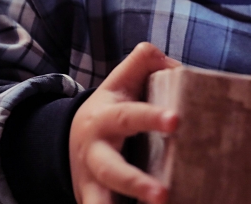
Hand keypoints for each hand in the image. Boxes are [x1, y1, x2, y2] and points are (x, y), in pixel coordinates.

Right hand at [69, 42, 180, 203]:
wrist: (72, 137)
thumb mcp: (123, 79)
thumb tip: (178, 67)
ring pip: (101, 200)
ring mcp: (91, 180)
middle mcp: (95, 151)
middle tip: (163, 195)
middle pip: (112, 170)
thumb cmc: (113, 105)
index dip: (152, 117)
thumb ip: (146, 62)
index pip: (130, 116)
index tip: (176, 121)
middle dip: (136, 183)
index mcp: (106, 117)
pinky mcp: (91, 199)